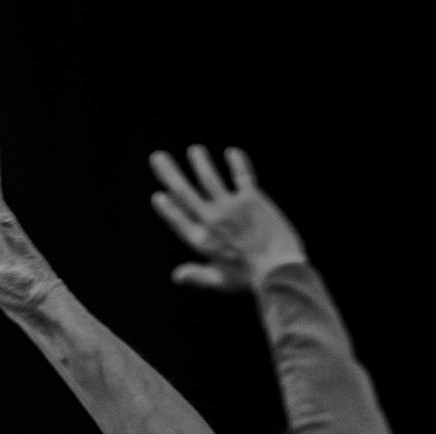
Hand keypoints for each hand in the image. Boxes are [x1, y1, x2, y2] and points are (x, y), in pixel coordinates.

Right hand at [150, 146, 305, 291]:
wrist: (277, 268)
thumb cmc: (249, 278)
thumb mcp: (219, 281)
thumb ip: (197, 275)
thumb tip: (176, 276)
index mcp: (202, 241)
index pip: (178, 219)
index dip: (167, 207)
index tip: (158, 195)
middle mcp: (211, 220)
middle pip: (185, 192)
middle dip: (170, 173)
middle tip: (158, 157)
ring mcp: (230, 206)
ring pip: (209, 178)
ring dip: (200, 162)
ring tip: (195, 150)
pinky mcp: (250, 198)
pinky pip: (241, 174)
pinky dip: (236, 162)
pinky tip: (232, 152)